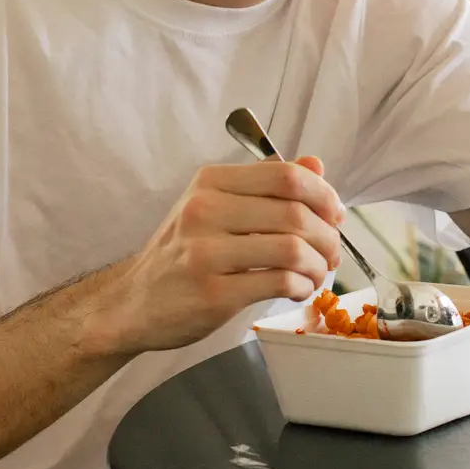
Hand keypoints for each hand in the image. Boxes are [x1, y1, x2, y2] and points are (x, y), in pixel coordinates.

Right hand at [98, 158, 345, 353]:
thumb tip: (316, 165)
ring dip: (319, 265)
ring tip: (317, 274)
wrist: (134, 303)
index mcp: (210, 182)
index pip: (286, 175)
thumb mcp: (216, 207)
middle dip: (328, 236)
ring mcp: (205, 253)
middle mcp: (204, 211)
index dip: (324, 194)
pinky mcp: (212, 293)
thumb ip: (265, 185)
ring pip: (292, 249)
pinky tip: (298, 288)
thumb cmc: (183, 254)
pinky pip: (279, 282)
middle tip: (332, 252)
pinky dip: (302, 286)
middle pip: (295, 213)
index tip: (335, 214)